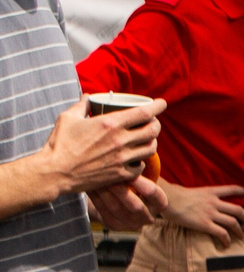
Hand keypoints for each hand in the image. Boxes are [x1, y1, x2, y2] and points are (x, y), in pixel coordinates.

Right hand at [38, 101, 161, 197]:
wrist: (54, 172)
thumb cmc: (58, 144)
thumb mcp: (68, 118)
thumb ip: (81, 105)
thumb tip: (88, 96)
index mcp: (110, 124)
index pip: (144, 112)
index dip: (157, 106)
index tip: (162, 103)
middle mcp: (120, 140)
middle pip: (153, 130)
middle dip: (156, 124)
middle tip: (152, 123)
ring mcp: (122, 159)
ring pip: (151, 148)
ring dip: (152, 142)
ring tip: (146, 139)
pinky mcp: (119, 174)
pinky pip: (140, 167)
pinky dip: (141, 161)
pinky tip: (136, 159)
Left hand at [86, 176, 162, 231]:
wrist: (121, 202)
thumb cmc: (134, 184)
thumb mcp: (143, 178)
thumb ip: (142, 169)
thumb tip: (139, 153)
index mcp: (159, 204)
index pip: (154, 194)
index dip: (142, 183)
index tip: (130, 171)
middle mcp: (147, 217)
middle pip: (135, 205)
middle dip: (121, 190)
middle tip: (109, 176)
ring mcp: (130, 224)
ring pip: (116, 208)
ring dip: (105, 192)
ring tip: (96, 178)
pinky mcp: (114, 225)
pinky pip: (103, 211)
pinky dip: (96, 198)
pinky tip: (91, 186)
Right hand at [160, 183, 243, 246]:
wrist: (168, 200)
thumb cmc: (176, 195)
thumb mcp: (194, 191)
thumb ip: (204, 196)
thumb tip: (206, 200)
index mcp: (211, 192)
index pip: (232, 189)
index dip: (243, 190)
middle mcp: (214, 202)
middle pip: (238, 210)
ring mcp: (210, 214)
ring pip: (233, 222)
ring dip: (240, 230)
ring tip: (242, 235)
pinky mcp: (205, 224)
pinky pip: (221, 233)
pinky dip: (226, 239)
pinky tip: (227, 243)